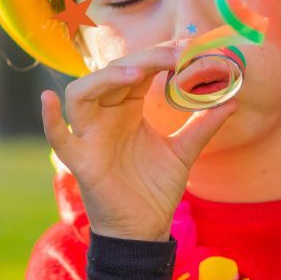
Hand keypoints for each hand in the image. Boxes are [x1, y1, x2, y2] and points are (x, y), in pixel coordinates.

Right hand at [41, 47, 236, 241]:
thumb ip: (203, 125)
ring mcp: (89, 136)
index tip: (191, 49)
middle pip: (113, 74)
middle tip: (177, 56)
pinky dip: (50, 119)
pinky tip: (48, 100)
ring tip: (134, 74)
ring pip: (81, 93)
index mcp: (126, 109)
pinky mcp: (80, 160)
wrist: (145, 229)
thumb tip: (231, 99)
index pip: (137, 69)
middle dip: (144, 60)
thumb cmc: (154, 189)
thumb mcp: (183, 152)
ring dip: (105, 79)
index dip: (160, 56)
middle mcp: (104, 115)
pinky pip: (58, 137)